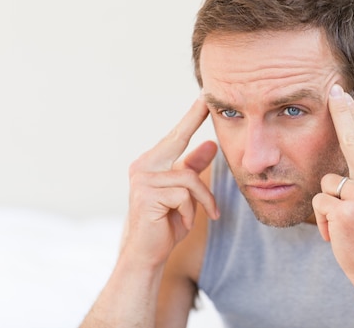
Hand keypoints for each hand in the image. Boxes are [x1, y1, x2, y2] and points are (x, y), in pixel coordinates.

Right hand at [121, 95, 218, 268]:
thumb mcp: (186, 193)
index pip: (176, 137)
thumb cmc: (167, 223)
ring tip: (205, 215)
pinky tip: (181, 223)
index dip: (190, 118)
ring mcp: (142, 180)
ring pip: (189, 178)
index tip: (203, 99)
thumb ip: (194, 167)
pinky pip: (184, 196)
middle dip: (192, 119)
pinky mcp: (146, 195)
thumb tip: (211, 144)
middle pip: (177, 140)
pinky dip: (191, 212)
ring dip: (203, 200)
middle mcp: (143, 167)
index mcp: (152, 163)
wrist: (148, 255)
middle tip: (206, 101)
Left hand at [312, 84, 353, 286]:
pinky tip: (337, 234)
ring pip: (327, 182)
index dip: (353, 114)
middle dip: (342, 113)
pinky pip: (320, 203)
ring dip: (329, 204)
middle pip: (352, 139)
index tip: (342, 93)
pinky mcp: (344, 212)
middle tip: (333, 91)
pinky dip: (323, 221)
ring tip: (344, 223)